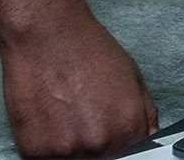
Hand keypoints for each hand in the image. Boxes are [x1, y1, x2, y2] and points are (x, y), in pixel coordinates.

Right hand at [0, 0, 157, 158]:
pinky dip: (46, 144)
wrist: (49, 36)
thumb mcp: (134, 78)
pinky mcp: (33, 151)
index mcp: (128, 130)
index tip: (111, 136)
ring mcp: (64, 152)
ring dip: (70, 146)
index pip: (131, 155)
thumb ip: (145, 115)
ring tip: (65, 114)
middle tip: (84, 118)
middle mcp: (99, 146)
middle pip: (101, 159)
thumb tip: (151, 139)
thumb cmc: (92, 52)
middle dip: (96, 146)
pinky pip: (44, 158)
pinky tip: (49, 117)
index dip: (120, 145)